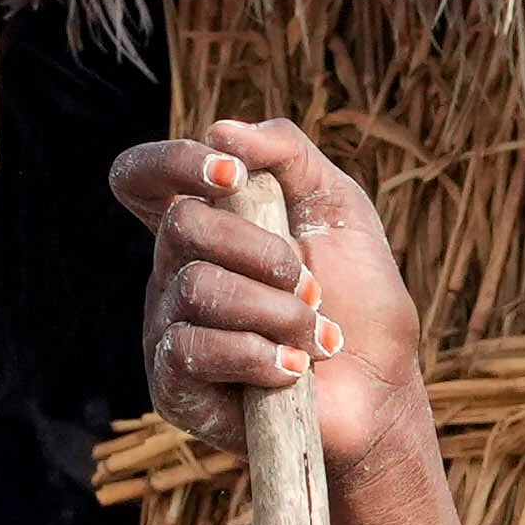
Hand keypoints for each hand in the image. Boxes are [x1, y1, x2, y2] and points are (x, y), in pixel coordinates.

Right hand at [118, 122, 427, 470]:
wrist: (379, 394)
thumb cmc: (359, 302)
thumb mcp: (339, 209)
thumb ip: (289, 154)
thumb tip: (223, 130)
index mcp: (207, 225)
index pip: (145, 178)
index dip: (171, 163)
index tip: (231, 177)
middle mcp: (175, 271)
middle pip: (182, 225)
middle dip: (261, 250)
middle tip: (312, 284)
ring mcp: (168, 328)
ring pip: (196, 288)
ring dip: (276, 311)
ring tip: (317, 337)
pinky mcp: (174, 386)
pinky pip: (193, 349)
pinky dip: (258, 355)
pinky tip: (294, 371)